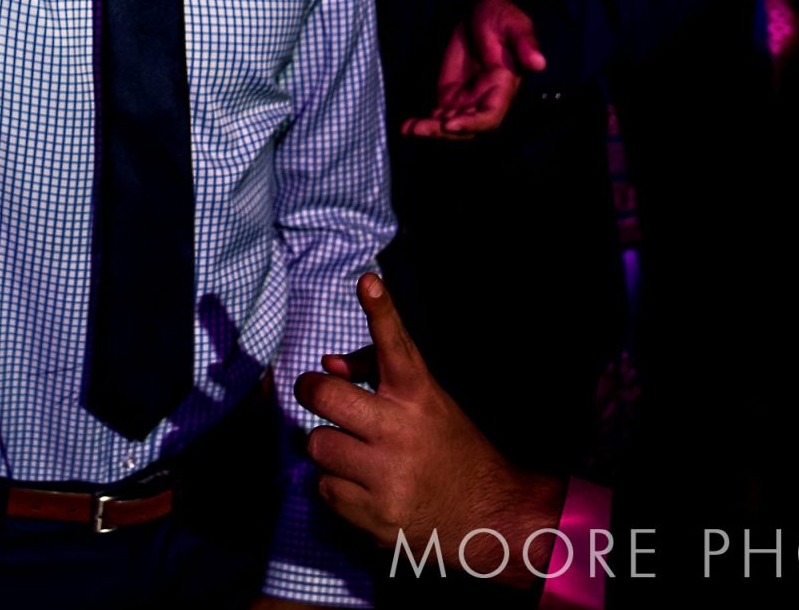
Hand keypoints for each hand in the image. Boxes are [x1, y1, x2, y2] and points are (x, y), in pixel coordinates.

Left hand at [298, 273, 567, 580]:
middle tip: (313, 391)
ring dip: (328, 446)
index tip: (368, 282)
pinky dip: (335, 484)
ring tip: (354, 452)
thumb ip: (375, 374)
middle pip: (326, 396)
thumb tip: (328, 363)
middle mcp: (400, 432)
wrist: (487, 513)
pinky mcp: (373, 515)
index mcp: (418, 396)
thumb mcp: (425, 401)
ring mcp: (386, 476)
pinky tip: (363, 486)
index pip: (396, 346)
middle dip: (311, 390)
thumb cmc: (447, 446)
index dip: (381, 310)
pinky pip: (323, 487)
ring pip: (317, 444)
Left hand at [402, 0, 542, 139]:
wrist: (479, 13)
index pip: (491, 116)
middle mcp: (485, 99)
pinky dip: (423, 123)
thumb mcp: (514, 23)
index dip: (473, 123)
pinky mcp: (451, 96)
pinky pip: (438, 116)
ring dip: (430, 130)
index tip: (450, 124)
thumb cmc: (500, 16)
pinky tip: (407, 126)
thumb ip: (525, 42)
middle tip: (420, 129)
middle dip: (444, 132)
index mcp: (503, 87)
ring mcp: (467, 99)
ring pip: (450, 125)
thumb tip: (539, 63)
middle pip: (467, 127)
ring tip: (409, 129)